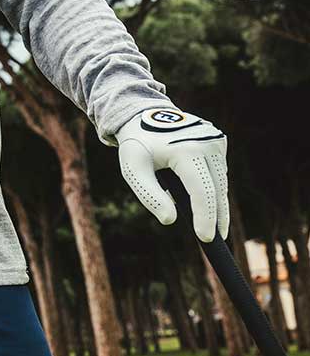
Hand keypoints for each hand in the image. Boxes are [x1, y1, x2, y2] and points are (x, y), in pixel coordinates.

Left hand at [114, 108, 229, 241]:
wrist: (142, 114)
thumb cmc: (136, 145)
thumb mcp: (133, 170)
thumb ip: (149, 195)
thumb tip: (171, 220)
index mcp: (187, 149)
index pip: (202, 191)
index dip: (206, 217)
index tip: (206, 238)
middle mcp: (208, 143)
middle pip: (217, 190)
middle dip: (217, 217)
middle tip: (216, 241)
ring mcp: (216, 140)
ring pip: (221, 181)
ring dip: (217, 203)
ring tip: (214, 228)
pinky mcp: (219, 140)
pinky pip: (218, 171)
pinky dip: (214, 187)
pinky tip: (209, 203)